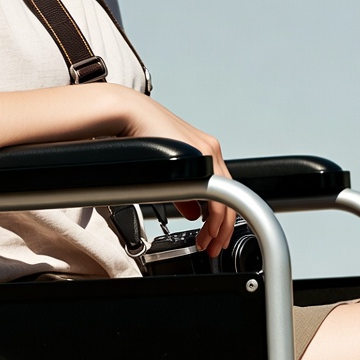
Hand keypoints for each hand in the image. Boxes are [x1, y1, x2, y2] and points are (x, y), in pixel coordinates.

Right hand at [114, 87, 235, 258]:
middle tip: (215, 245)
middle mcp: (210, 150)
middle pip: (231, 195)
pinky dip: (215, 215)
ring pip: (227, 195)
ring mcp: (207, 150)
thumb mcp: (167, 169)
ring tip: (210, 241)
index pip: (224, 190)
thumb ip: (182, 192)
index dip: (222, 218)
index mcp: (205, 152)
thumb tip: (192, 214)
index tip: (214, 236)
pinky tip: (206, 227)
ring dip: (220, 225)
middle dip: (224, 227)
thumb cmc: (141, 136)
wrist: (129, 114)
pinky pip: (216, 191)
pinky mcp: (200, 153)